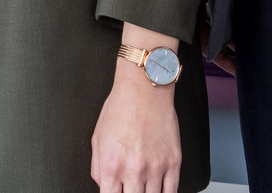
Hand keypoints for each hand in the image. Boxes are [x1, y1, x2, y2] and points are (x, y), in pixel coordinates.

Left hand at [91, 27, 180, 192]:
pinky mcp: (173, 162)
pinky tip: (159, 190)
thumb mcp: (97, 138)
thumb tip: (104, 184)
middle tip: (131, 188)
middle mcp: (133, 170)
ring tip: (143, 187)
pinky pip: (171, 192)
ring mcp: (155, 168)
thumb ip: (98, 168)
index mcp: (111, 166)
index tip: (116, 192)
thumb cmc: (120, 108)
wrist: (144, 89)